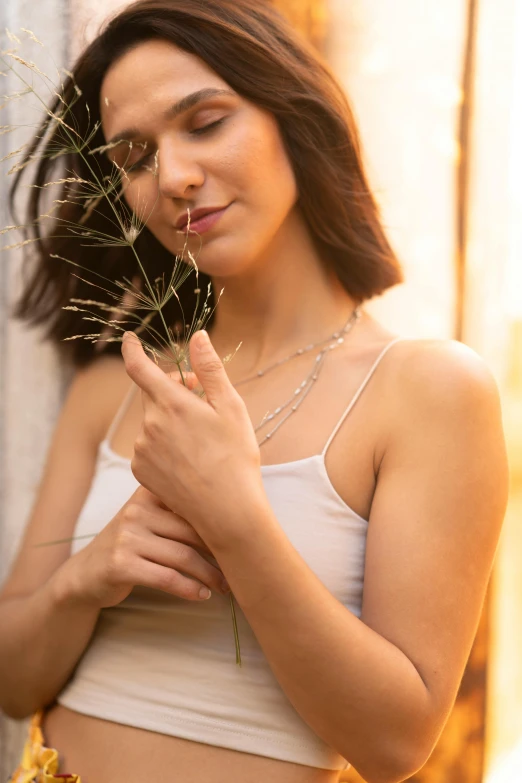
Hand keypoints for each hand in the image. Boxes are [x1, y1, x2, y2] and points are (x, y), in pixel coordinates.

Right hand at [59, 484, 229, 608]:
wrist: (85, 575)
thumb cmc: (130, 546)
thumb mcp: (148, 519)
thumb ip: (179, 512)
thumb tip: (238, 517)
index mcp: (148, 493)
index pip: (195, 504)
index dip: (223, 522)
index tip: (246, 539)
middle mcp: (136, 510)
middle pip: (193, 531)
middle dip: (221, 552)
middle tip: (240, 568)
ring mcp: (126, 536)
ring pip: (183, 556)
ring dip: (210, 575)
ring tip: (225, 587)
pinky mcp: (120, 564)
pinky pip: (167, 577)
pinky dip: (190, 588)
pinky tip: (202, 595)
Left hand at [120, 329, 267, 544]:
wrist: (226, 510)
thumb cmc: (235, 457)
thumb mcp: (230, 407)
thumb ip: (210, 369)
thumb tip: (198, 337)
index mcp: (171, 404)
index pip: (139, 367)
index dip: (132, 349)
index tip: (129, 339)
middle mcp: (149, 424)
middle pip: (153, 394)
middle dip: (173, 390)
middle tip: (202, 399)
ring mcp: (142, 450)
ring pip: (153, 421)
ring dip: (170, 419)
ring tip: (201, 438)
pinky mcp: (141, 471)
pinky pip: (149, 446)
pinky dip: (163, 444)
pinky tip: (188, 458)